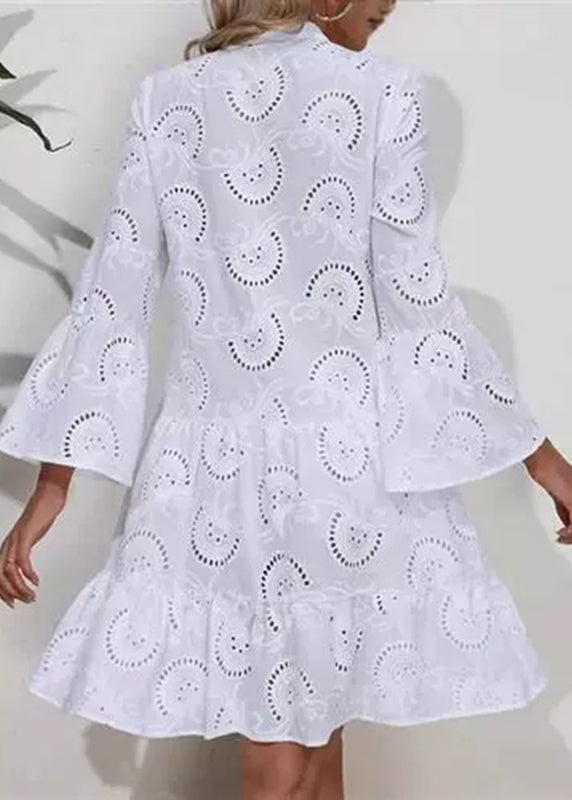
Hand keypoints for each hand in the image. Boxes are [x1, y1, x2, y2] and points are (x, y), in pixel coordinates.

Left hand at [0, 465, 70, 607]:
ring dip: (20, 587)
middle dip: (10, 593)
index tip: (12, 601)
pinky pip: (21, 560)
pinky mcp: (25, 536)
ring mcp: (15, 540)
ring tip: (32, 594)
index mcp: (8, 546)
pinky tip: (35, 579)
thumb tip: (26, 567)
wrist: (48, 497)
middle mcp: (8, 545)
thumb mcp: (31, 537)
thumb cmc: (41, 514)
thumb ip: (26, 550)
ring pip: (9, 571)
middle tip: (22, 601)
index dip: (3, 591)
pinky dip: (28, 573)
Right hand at [524, 438, 571, 543]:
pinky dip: (569, 533)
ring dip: (571, 535)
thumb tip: (567, 521)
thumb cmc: (545, 465)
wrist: (541, 457)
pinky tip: (562, 534)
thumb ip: (564, 506)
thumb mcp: (556, 490)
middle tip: (566, 539)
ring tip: (563, 539)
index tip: (568, 534)